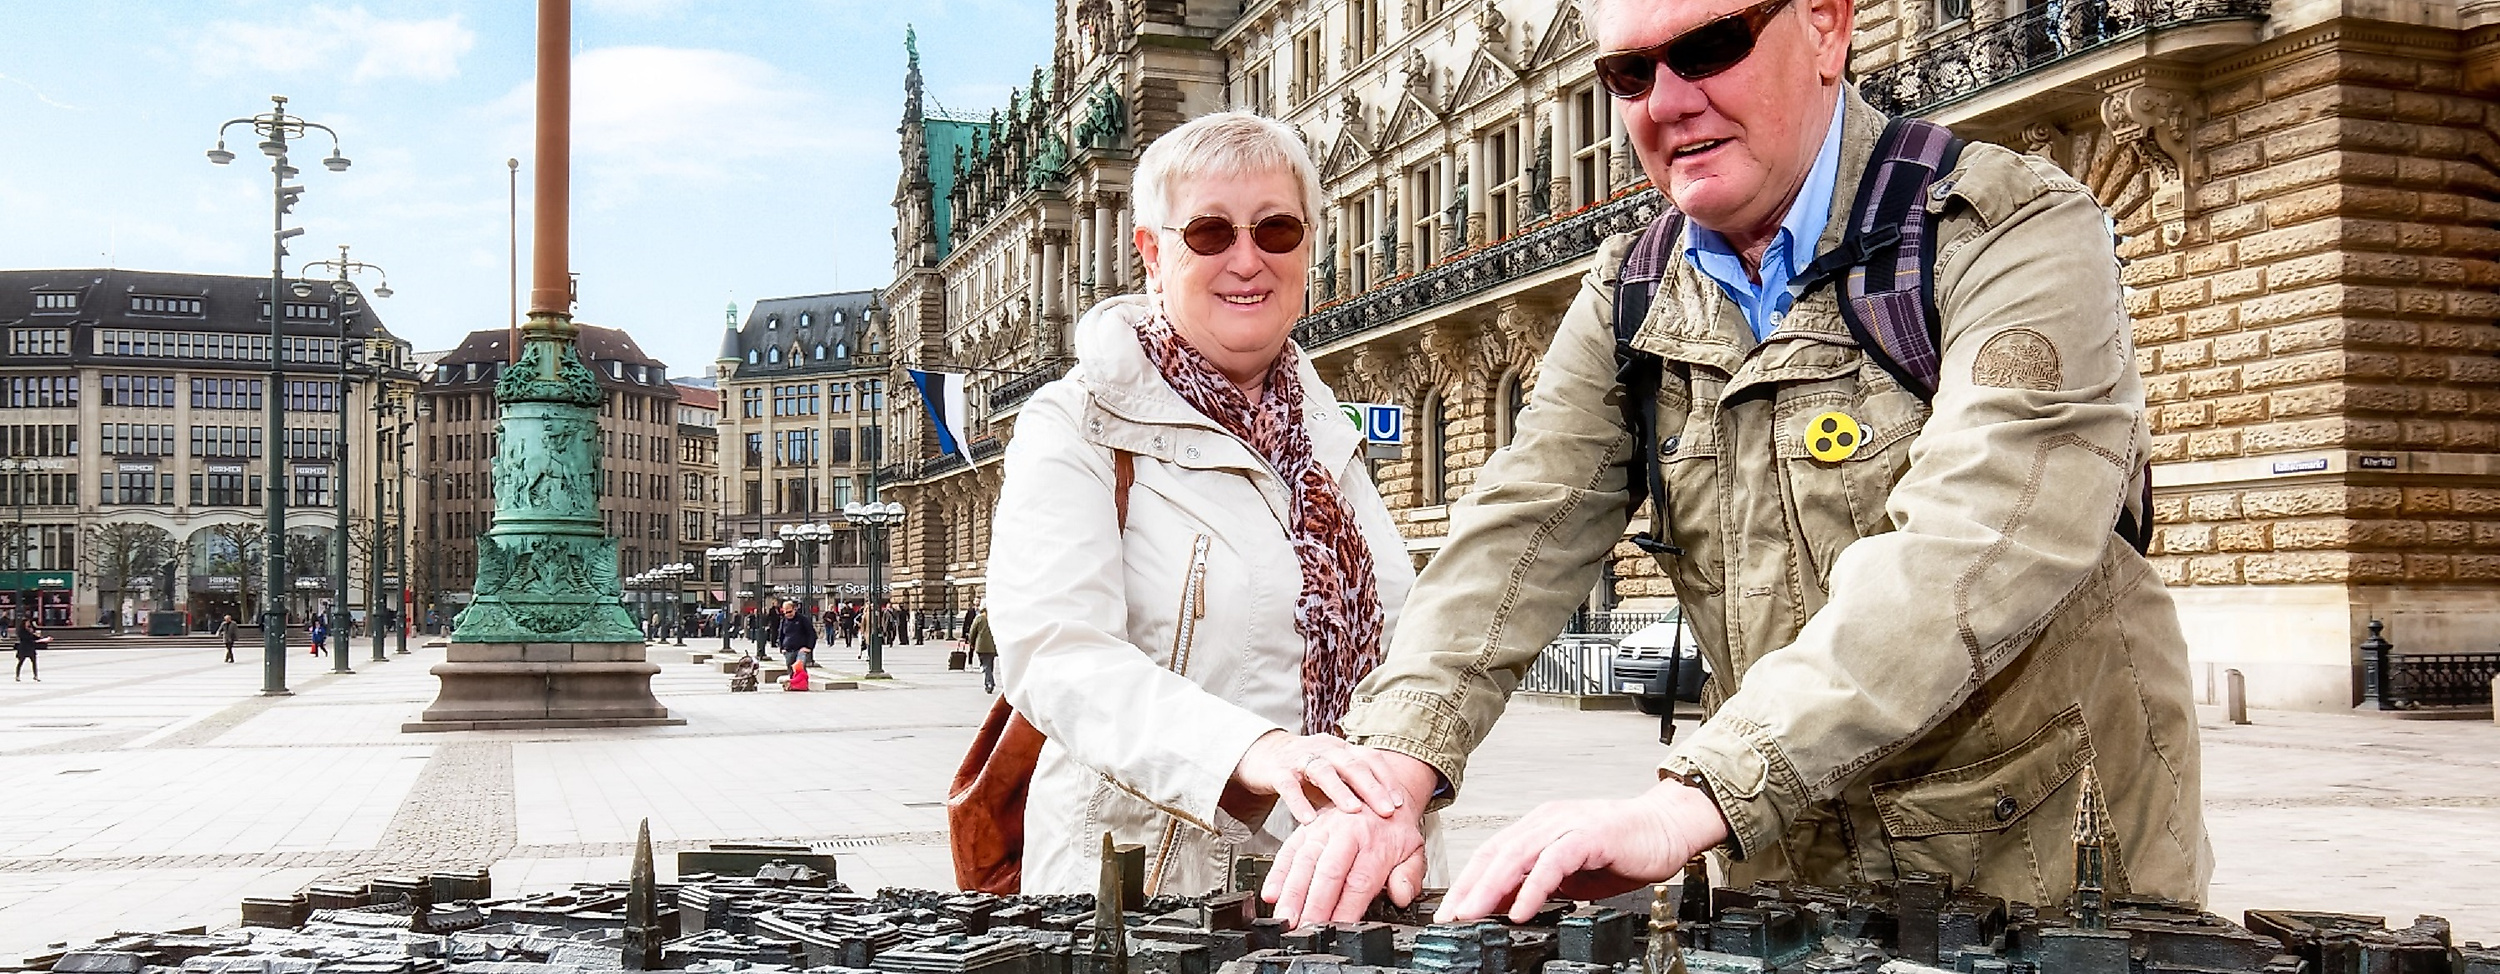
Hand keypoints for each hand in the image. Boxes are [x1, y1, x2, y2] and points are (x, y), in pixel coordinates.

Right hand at [1232, 731, 1414, 823]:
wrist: (1264, 754)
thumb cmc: (1306, 770)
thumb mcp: (1334, 774)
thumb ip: (1354, 790)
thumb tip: (1386, 819)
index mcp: (1342, 749)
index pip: (1370, 759)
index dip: (1387, 779)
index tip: (1400, 803)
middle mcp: (1325, 749)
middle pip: (1352, 764)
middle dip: (1372, 787)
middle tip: (1387, 811)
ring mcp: (1300, 759)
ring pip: (1323, 771)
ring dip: (1341, 791)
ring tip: (1354, 812)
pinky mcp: (1277, 772)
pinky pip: (1289, 786)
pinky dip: (1299, 803)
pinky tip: (1308, 821)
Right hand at [1261, 748, 1440, 923]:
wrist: (1380, 789)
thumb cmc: (1394, 827)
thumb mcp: (1414, 849)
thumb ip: (1410, 875)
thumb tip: (1400, 896)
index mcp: (1376, 841)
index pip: (1360, 882)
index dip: (1346, 909)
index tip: (1337, 930)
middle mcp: (1347, 831)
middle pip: (1328, 872)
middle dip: (1314, 904)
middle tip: (1304, 929)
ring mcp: (1323, 828)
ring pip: (1304, 861)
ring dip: (1291, 892)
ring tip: (1285, 918)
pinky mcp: (1306, 827)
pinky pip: (1288, 850)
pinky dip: (1277, 874)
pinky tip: (1270, 893)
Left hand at [1436, 777, 1728, 923]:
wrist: (1669, 827)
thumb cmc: (1626, 849)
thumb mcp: (1573, 874)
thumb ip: (1542, 884)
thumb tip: (1508, 906)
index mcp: (1540, 827)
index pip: (1493, 854)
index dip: (1468, 882)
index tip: (1451, 911)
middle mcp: (1547, 821)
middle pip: (1496, 854)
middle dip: (1468, 888)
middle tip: (1450, 918)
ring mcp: (1567, 825)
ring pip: (1518, 856)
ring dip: (1491, 889)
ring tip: (1474, 915)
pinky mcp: (1589, 835)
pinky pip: (1553, 863)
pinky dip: (1533, 887)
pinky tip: (1521, 909)